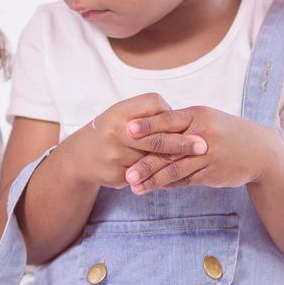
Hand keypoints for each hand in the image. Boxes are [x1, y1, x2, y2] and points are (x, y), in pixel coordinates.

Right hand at [59, 93, 206, 189]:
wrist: (79, 157)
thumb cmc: (110, 131)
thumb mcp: (123, 115)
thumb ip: (149, 114)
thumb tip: (183, 120)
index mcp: (119, 112)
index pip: (153, 107)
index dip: (170, 116)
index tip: (189, 121)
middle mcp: (116, 132)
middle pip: (156, 138)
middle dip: (182, 143)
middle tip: (203, 146)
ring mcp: (115, 155)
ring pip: (153, 160)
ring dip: (175, 162)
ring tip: (196, 162)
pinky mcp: (117, 175)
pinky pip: (145, 177)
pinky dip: (161, 176)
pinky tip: (174, 176)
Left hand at [123, 106, 278, 191]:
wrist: (260, 151)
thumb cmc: (225, 132)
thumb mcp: (207, 120)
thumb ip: (180, 124)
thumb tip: (147, 128)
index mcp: (198, 116)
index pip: (168, 120)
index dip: (148, 126)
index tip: (127, 130)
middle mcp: (203, 135)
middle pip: (169, 150)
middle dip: (146, 164)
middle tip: (127, 173)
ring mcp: (209, 156)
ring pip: (176, 170)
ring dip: (153, 181)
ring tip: (135, 187)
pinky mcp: (212, 174)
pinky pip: (185, 180)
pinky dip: (168, 184)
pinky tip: (153, 188)